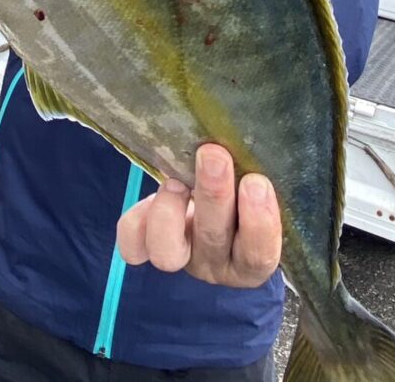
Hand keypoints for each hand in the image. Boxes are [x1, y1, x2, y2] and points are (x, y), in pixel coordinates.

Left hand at [116, 144, 280, 287]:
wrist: (216, 200)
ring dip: (171, 210)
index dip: (259, 222)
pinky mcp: (149, 247)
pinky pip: (133, 245)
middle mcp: (217, 263)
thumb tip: (261, 131)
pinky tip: (154, 189)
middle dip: (214, 195)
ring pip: (168, 252)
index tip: (257, 181)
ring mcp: (181, 259)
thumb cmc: (245, 188)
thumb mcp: (257, 184)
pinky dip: (137, 219)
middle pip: (214, 241)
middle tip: (214, 154)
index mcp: (252, 257)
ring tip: (177, 177)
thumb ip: (260, 172)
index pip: (259, 254)